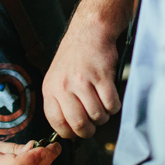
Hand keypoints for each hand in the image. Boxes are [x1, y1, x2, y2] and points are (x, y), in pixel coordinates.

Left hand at [42, 23, 121, 138]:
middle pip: (79, 124)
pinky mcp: (102, 77)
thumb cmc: (74, 56)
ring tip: (103, 105)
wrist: (89, 31)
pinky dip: (114, 106)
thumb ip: (59, 100)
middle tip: (94, 124)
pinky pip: (111, 104)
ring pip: (98, 116)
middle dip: (89, 130)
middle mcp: (64, 86)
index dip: (70, 133)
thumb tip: (69, 130)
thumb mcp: (57, 77)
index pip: (56, 123)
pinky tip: (111, 97)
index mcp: (50, 89)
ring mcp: (83, 81)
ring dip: (104, 116)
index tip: (77, 132)